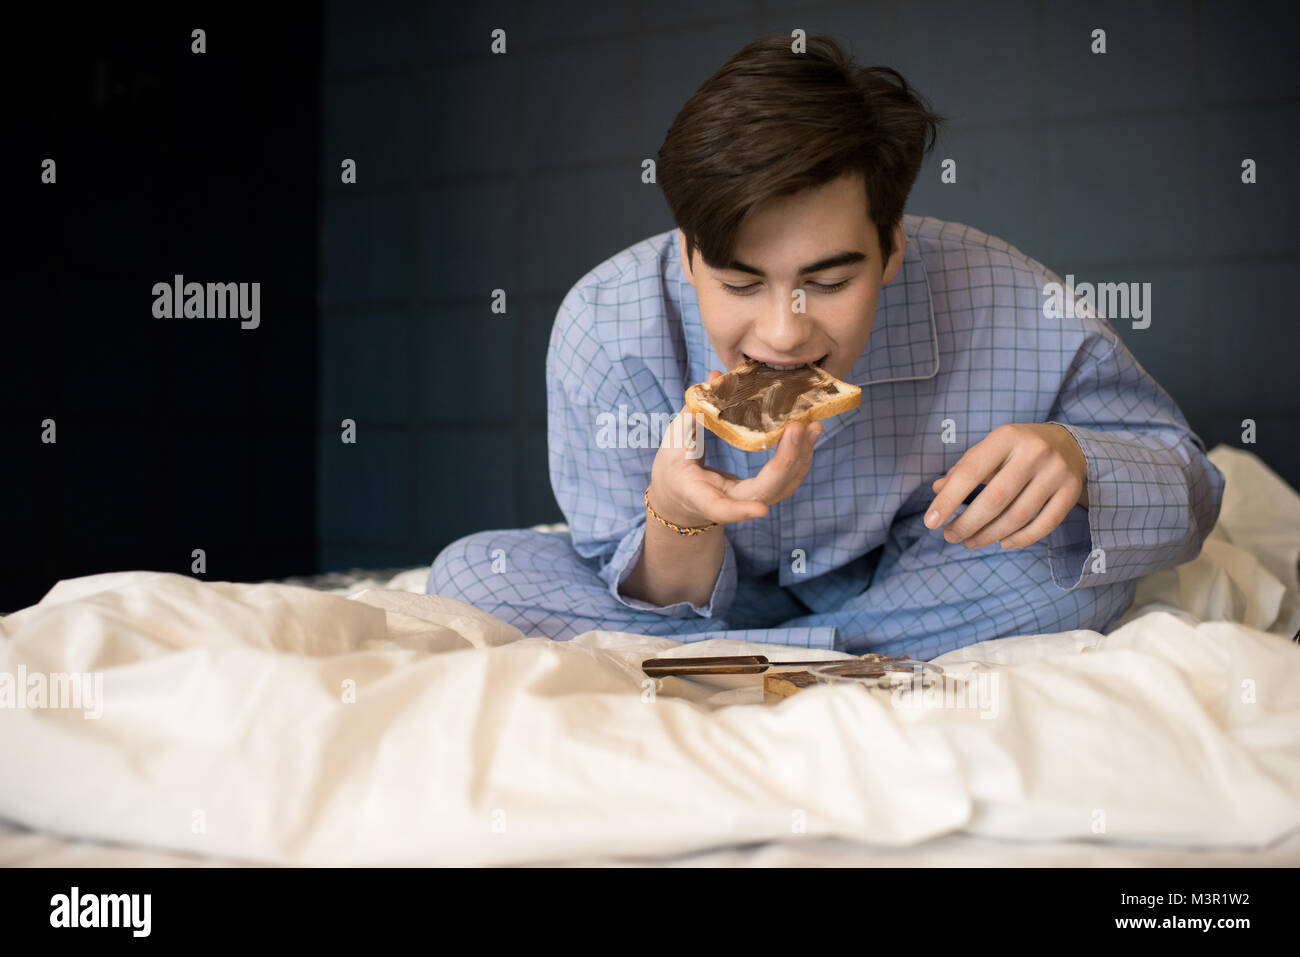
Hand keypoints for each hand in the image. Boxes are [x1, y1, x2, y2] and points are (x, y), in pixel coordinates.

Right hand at [648, 370, 823, 527]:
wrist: (679, 497)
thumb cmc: (673, 469)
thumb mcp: (674, 443)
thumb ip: (695, 412)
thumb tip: (716, 376)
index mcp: (700, 496)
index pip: (721, 509)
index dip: (740, 511)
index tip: (760, 509)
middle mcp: (729, 503)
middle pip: (764, 492)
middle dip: (787, 461)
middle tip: (801, 427)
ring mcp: (749, 501)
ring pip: (783, 487)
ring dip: (802, 457)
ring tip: (814, 427)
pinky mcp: (762, 493)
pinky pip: (787, 479)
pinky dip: (800, 457)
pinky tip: (807, 435)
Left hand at [924, 423, 1087, 549]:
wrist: (1068, 443)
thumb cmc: (1016, 449)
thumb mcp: (989, 448)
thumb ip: (963, 469)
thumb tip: (937, 489)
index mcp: (1006, 437)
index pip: (970, 472)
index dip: (948, 500)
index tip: (930, 522)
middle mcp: (1034, 452)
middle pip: (995, 500)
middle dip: (967, 524)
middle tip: (950, 536)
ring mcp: (1056, 472)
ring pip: (1018, 516)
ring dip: (989, 535)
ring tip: (970, 541)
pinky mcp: (1071, 491)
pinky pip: (1044, 525)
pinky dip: (1020, 539)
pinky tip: (1002, 542)